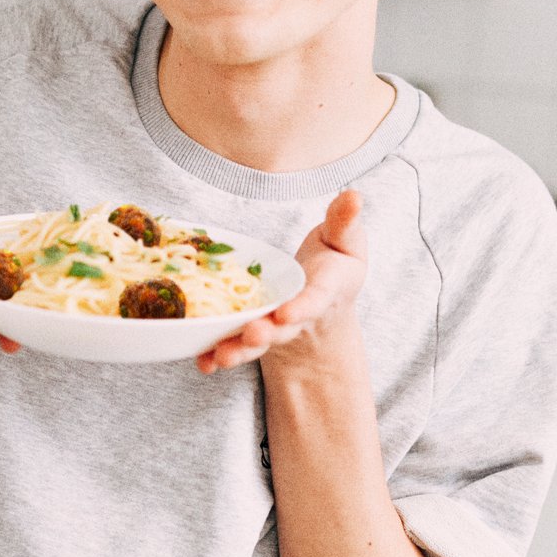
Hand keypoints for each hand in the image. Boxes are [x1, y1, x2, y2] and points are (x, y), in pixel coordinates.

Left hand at [196, 190, 366, 373]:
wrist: (324, 298)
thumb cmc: (333, 263)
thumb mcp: (345, 239)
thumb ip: (345, 221)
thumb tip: (354, 195)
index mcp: (322, 292)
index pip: (313, 301)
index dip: (301, 308)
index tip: (287, 314)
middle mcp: (297, 316)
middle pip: (281, 329)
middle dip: (265, 334)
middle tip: (251, 335)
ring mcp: (274, 329)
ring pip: (255, 343)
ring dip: (238, 351)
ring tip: (220, 358)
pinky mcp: (252, 333)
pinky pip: (234, 346)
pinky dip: (216, 355)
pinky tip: (202, 361)